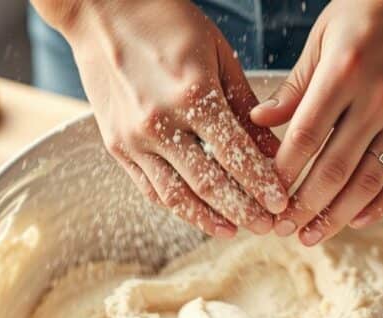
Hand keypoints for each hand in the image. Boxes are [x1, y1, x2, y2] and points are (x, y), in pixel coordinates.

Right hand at [34, 0, 288, 237]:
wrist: (99, 10)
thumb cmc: (166, 22)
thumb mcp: (218, 54)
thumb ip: (246, 105)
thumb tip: (274, 150)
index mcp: (191, 94)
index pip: (236, 154)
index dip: (262, 184)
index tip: (283, 203)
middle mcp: (159, 123)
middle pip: (209, 184)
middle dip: (243, 210)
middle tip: (268, 227)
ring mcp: (133, 138)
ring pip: (176, 196)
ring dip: (208, 219)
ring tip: (234, 230)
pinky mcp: (115, 146)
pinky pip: (149, 187)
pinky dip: (176, 205)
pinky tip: (198, 214)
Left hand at [251, 0, 382, 244]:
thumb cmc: (367, 9)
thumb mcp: (322, 37)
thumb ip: (294, 86)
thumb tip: (258, 121)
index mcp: (345, 72)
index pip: (305, 138)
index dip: (282, 175)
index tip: (264, 197)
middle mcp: (381, 96)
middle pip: (335, 168)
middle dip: (304, 206)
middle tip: (281, 229)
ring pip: (369, 180)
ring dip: (338, 215)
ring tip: (312, 235)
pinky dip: (381, 203)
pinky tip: (357, 221)